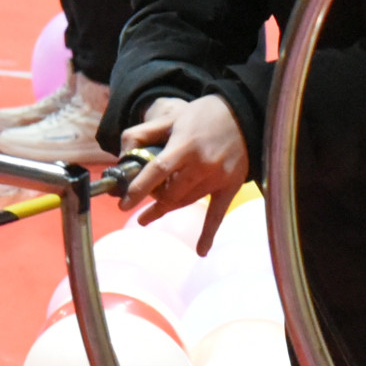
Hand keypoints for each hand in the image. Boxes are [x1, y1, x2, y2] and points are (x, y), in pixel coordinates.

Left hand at [119, 94, 250, 254]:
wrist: (242, 115)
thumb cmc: (201, 116)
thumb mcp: (168, 118)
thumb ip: (141, 135)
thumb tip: (122, 156)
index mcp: (184, 146)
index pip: (157, 171)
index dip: (139, 189)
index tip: (124, 203)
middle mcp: (202, 165)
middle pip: (171, 193)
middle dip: (152, 198)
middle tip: (139, 200)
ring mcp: (218, 178)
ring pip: (186, 202)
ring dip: (167, 208)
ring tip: (148, 215)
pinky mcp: (231, 187)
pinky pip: (218, 214)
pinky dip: (209, 233)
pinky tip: (201, 250)